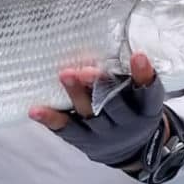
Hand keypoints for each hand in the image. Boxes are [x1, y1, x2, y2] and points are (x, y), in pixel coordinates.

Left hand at [29, 52, 167, 167]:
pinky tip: (35, 109)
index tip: (138, 55)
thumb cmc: (134, 108)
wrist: (132, 151)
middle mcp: (126, 122)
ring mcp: (103, 133)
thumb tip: (107, 32)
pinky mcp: (83, 140)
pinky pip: (66, 129)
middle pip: (114, 104)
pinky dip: (51, 118)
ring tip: (65, 75)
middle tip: (89, 70)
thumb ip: (130, 73)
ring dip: (76, 94)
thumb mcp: (142, 95)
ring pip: (89, 113)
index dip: (143, 75)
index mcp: (146, 108)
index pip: (148, 92)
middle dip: (101, 85)